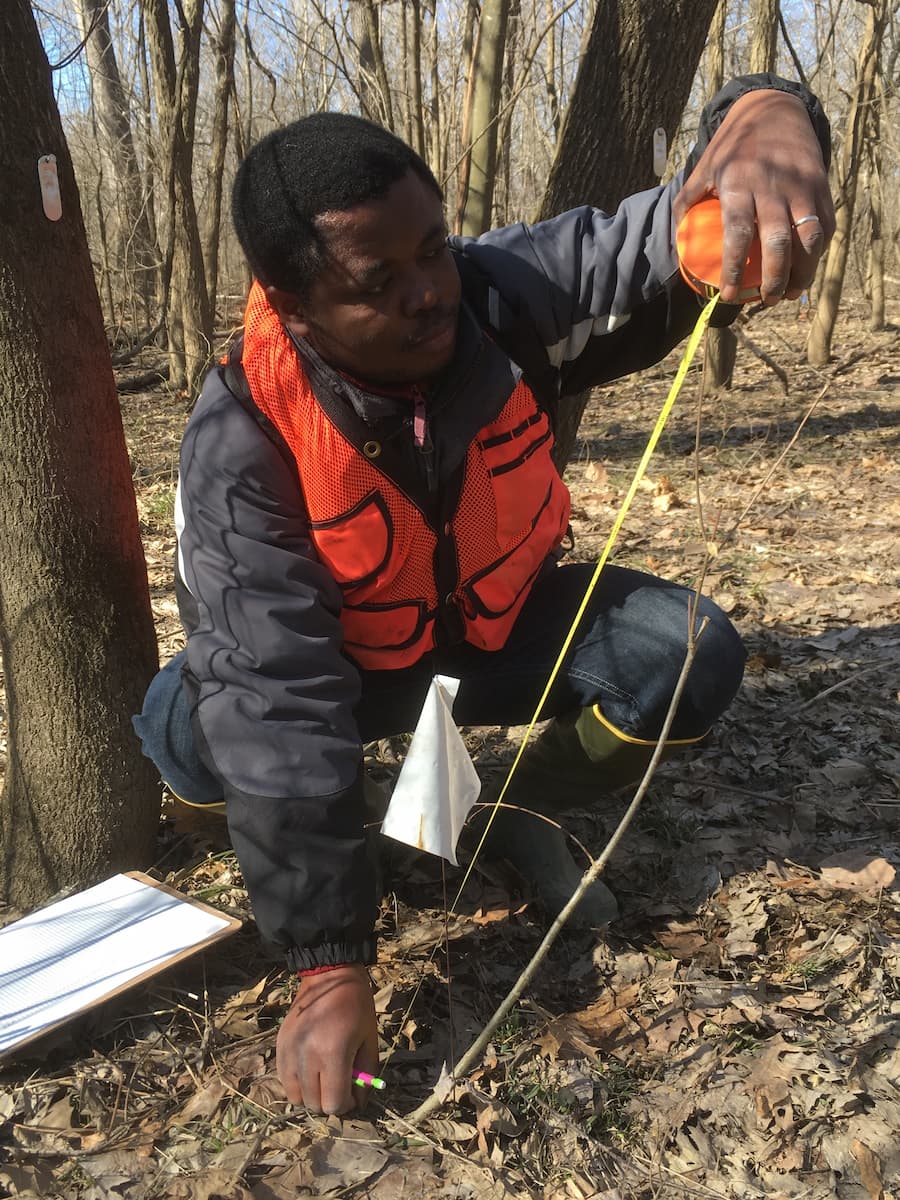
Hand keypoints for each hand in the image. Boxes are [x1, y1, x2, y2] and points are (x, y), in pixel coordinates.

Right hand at [276, 965, 378, 1113]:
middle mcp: (307, 1056)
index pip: (334, 1104)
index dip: (347, 1104)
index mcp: (333, 1053)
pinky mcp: (279, 1046)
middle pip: (314, 1104)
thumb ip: (365, 1075)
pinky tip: (309, 1068)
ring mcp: (290, 1052)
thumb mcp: (369, 1040)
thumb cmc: (356, 1006)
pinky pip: (284, 1081)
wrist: (329, 977)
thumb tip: (358, 1103)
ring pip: (296, 1097)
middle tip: (339, 1085)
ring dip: (311, 1094)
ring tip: (323, 1077)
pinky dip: (297, 1083)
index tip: (353, 1094)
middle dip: (330, 1101)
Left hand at [674, 89, 833, 306]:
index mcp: (739, 184)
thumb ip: (687, 199)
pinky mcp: (822, 186)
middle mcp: (773, 187)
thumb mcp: (705, 166)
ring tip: (790, 293)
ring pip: (810, 238)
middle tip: (766, 300)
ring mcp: (802, 187)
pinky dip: (818, 252)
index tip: (730, 295)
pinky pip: (826, 225)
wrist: (775, 109)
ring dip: (803, 272)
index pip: (737, 234)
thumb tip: (675, 237)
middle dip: (774, 279)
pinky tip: (806, 269)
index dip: (734, 269)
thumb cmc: (734, 145)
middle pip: (778, 243)